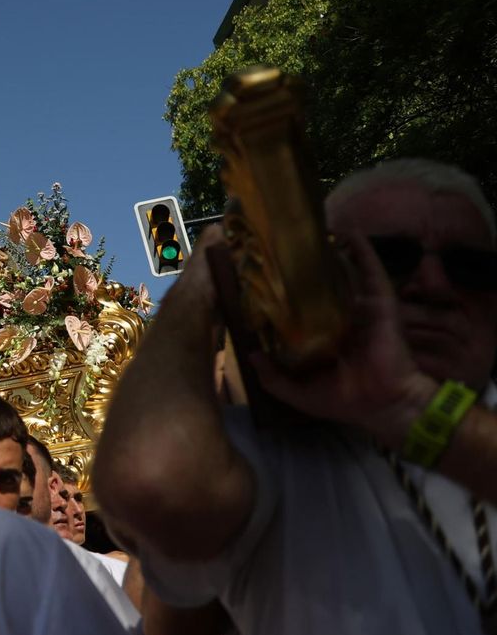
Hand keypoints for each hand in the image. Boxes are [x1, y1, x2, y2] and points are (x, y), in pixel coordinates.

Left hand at [256, 228, 436, 445]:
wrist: (385, 405)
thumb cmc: (344, 401)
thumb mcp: (298, 393)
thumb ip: (272, 377)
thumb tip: (249, 353)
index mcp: (322, 337)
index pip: (300, 308)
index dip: (284, 292)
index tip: (262, 274)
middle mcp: (340, 318)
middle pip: (320, 285)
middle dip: (303, 266)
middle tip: (282, 244)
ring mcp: (361, 308)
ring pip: (345, 272)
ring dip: (332, 251)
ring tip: (312, 229)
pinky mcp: (381, 303)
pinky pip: (373, 272)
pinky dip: (364, 251)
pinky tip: (350, 231)